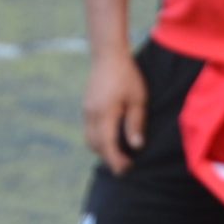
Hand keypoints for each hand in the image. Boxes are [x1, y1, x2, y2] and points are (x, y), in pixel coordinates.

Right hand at [81, 48, 145, 174]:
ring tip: (119, 154)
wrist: (108, 55)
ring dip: (102, 150)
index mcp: (104, 114)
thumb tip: (136, 146)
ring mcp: (86, 110)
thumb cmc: (127, 75)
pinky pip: (89, 130)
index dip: (116, 161)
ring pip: (90, 139)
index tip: (127, 169)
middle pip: (95, 146)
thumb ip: (136, 123)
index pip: (107, 146)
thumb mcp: (138, 99)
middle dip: (109, 159)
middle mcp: (91, 114)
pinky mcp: (86, 107)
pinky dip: (99, 139)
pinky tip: (112, 139)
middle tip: (126, 165)